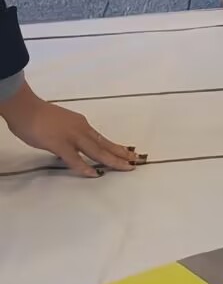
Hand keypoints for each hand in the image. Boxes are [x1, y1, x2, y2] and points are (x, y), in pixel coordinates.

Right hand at [0, 80, 140, 174]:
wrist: (27, 109)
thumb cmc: (39, 117)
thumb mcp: (61, 126)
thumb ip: (69, 137)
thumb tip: (71, 149)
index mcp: (82, 125)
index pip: (102, 139)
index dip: (115, 147)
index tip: (128, 153)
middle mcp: (82, 129)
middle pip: (104, 144)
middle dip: (120, 154)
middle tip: (135, 162)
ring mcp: (72, 136)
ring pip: (96, 150)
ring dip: (112, 160)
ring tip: (125, 167)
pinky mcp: (59, 144)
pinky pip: (74, 158)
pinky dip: (85, 167)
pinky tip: (95, 174)